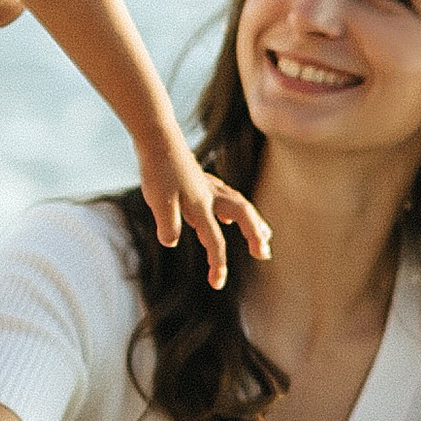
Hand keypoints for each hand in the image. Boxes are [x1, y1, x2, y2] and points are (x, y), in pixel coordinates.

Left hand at [138, 131, 270, 291]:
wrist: (156, 135)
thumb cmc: (157, 168)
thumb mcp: (158, 200)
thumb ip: (167, 224)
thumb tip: (173, 241)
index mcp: (201, 206)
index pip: (214, 241)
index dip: (217, 264)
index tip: (218, 284)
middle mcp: (210, 196)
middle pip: (243, 216)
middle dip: (255, 236)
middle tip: (265, 253)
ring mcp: (208, 186)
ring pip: (239, 204)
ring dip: (253, 221)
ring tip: (264, 234)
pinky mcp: (201, 179)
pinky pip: (227, 196)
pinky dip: (235, 207)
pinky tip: (229, 214)